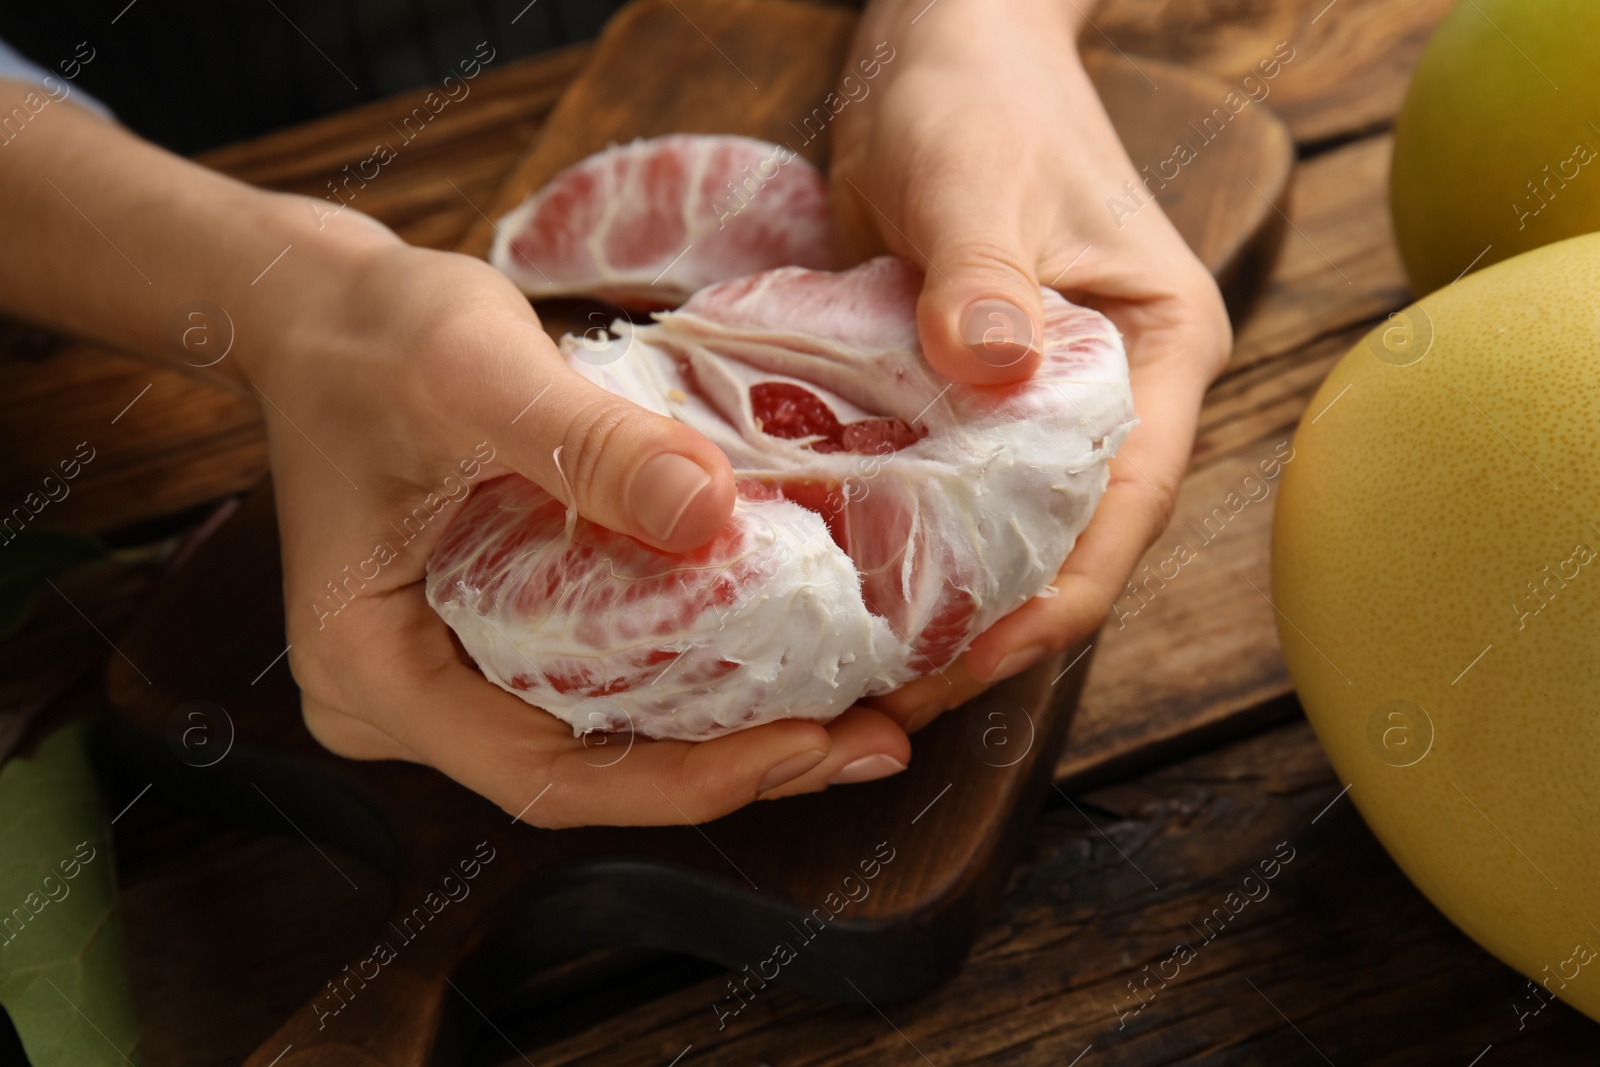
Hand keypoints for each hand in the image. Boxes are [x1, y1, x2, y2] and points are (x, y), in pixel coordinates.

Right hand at [227, 205, 911, 823]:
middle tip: (880, 738)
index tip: (809, 743)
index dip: (688, 781)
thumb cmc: (372, 336)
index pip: (548, 776)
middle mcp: (421, 705)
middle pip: (599, 773)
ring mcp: (461, 679)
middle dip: (745, 766)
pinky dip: (711, 677)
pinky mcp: (502, 641)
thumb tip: (714, 516)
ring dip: (745, 731)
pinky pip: (615, 687)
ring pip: (617, 741)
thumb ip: (584, 446)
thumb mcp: (472, 372)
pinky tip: (804, 658)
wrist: (329, 310)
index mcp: (377, 677)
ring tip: (875, 709)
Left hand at [833, 0, 1231, 728]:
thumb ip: (984, 273)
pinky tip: (826, 586)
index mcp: (1157, 354)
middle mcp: (1107, 398)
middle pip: (1061, 544)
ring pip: (994, 534)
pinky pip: (931, 491)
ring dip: (932, 602)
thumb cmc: (975, 95)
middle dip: (985, 629)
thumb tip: (991, 366)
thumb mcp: (975, 175)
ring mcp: (1030, 406)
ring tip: (849, 668)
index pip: (1126, 508)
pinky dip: (889, 542)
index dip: (1057, 602)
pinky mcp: (958, 399)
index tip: (971, 665)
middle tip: (885, 693)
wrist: (934, 46)